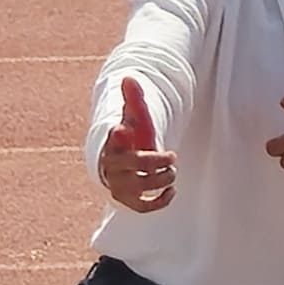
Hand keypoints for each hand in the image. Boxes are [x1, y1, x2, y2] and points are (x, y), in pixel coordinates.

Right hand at [96, 72, 180, 214]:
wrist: (125, 160)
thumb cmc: (131, 137)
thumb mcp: (133, 116)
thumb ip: (133, 98)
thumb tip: (129, 77)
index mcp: (111, 145)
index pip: (112, 140)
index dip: (117, 135)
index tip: (121, 128)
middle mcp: (112, 167)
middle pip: (136, 166)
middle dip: (158, 161)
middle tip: (172, 156)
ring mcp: (119, 186)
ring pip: (141, 187)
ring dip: (162, 180)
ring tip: (172, 171)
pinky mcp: (128, 201)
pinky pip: (143, 207)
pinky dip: (159, 201)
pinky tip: (171, 191)